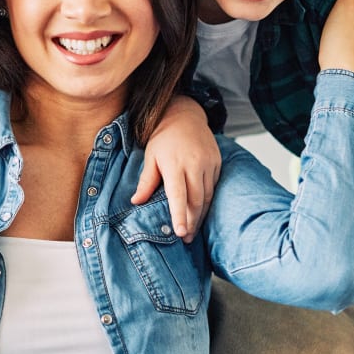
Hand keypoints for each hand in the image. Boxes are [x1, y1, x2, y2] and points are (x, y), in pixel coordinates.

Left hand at [132, 95, 220, 242]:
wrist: (184, 115)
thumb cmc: (163, 138)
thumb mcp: (150, 157)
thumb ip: (146, 181)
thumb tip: (136, 202)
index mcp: (174, 163)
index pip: (178, 194)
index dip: (180, 215)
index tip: (180, 232)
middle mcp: (194, 163)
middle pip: (196, 200)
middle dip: (191, 222)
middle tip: (186, 238)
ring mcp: (208, 163)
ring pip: (207, 196)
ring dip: (200, 215)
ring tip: (192, 230)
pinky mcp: (217, 162)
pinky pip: (213, 187)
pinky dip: (207, 200)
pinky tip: (201, 210)